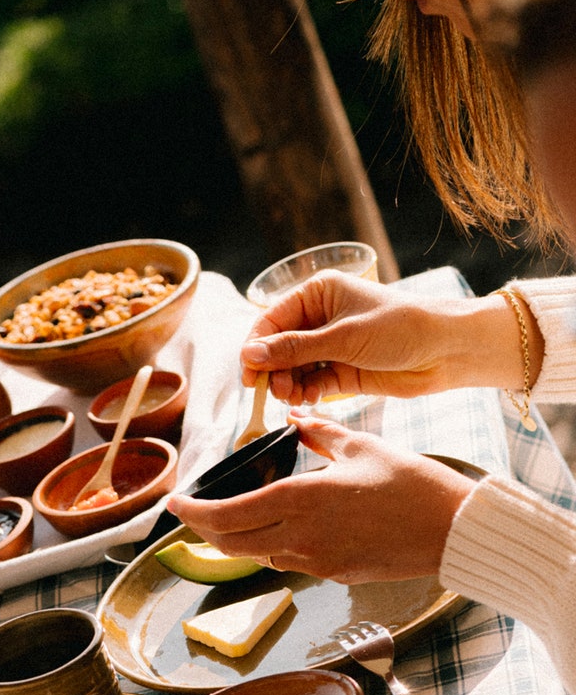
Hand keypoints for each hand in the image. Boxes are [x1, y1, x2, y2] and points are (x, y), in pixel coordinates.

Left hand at [170, 418, 473, 581]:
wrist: (452, 530)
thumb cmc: (412, 484)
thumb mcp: (361, 446)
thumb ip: (318, 431)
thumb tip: (293, 413)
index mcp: (299, 500)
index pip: (226, 515)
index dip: (193, 513)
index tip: (176, 505)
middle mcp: (298, 537)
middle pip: (230, 544)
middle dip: (205, 530)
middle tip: (195, 514)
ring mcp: (314, 562)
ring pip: (257, 555)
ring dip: (240, 540)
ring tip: (233, 519)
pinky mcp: (331, 576)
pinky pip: (288, 562)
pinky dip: (274, 547)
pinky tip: (281, 530)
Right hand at [241, 272, 529, 404]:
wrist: (445, 350)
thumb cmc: (400, 328)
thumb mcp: (343, 337)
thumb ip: (294, 349)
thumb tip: (249, 355)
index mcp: (319, 294)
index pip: (271, 319)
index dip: (256, 346)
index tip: (249, 372)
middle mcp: (320, 319)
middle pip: (277, 347)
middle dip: (272, 369)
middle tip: (273, 389)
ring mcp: (330, 347)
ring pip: (291, 369)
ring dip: (286, 384)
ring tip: (292, 395)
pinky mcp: (341, 373)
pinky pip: (310, 384)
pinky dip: (304, 393)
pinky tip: (307, 399)